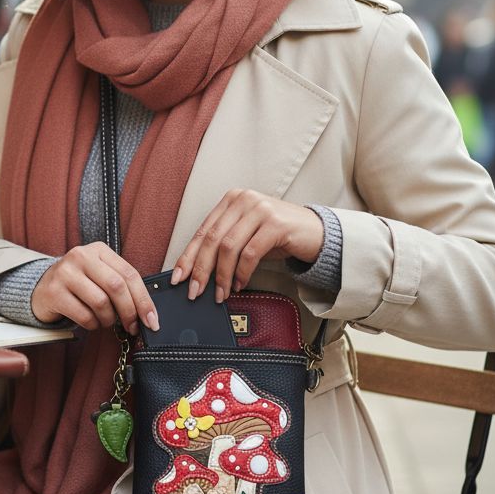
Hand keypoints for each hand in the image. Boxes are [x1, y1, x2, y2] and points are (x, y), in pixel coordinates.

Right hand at [31, 243, 159, 334]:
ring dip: (108, 319)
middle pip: (116, 286)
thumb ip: (121, 286)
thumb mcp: (100, 275)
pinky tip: (90, 322)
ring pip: (100, 302)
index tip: (152, 320)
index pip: (129, 273)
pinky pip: (84, 315)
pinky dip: (93, 325)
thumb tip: (147, 312)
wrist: (42, 288)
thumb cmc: (79, 284)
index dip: (144, 299)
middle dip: (129, 311)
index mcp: (99, 250)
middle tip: (133, 327)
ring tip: (105, 321)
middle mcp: (81, 256)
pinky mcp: (54, 292)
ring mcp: (65, 273)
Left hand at [170, 190, 323, 302]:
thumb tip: (198, 272)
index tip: (178, 277)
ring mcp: (260, 209)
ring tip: (221, 294)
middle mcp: (243, 199)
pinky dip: (242, 272)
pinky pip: (250, 253)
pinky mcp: (276, 223)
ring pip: (228, 247)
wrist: (316, 233)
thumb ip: (224, 245)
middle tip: (195, 291)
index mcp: (231, 200)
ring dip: (222, 275)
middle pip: (212, 239)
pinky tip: (240, 285)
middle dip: (200, 269)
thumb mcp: (246, 235)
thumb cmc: (278, 236)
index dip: (188, 256)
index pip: (202, 231)